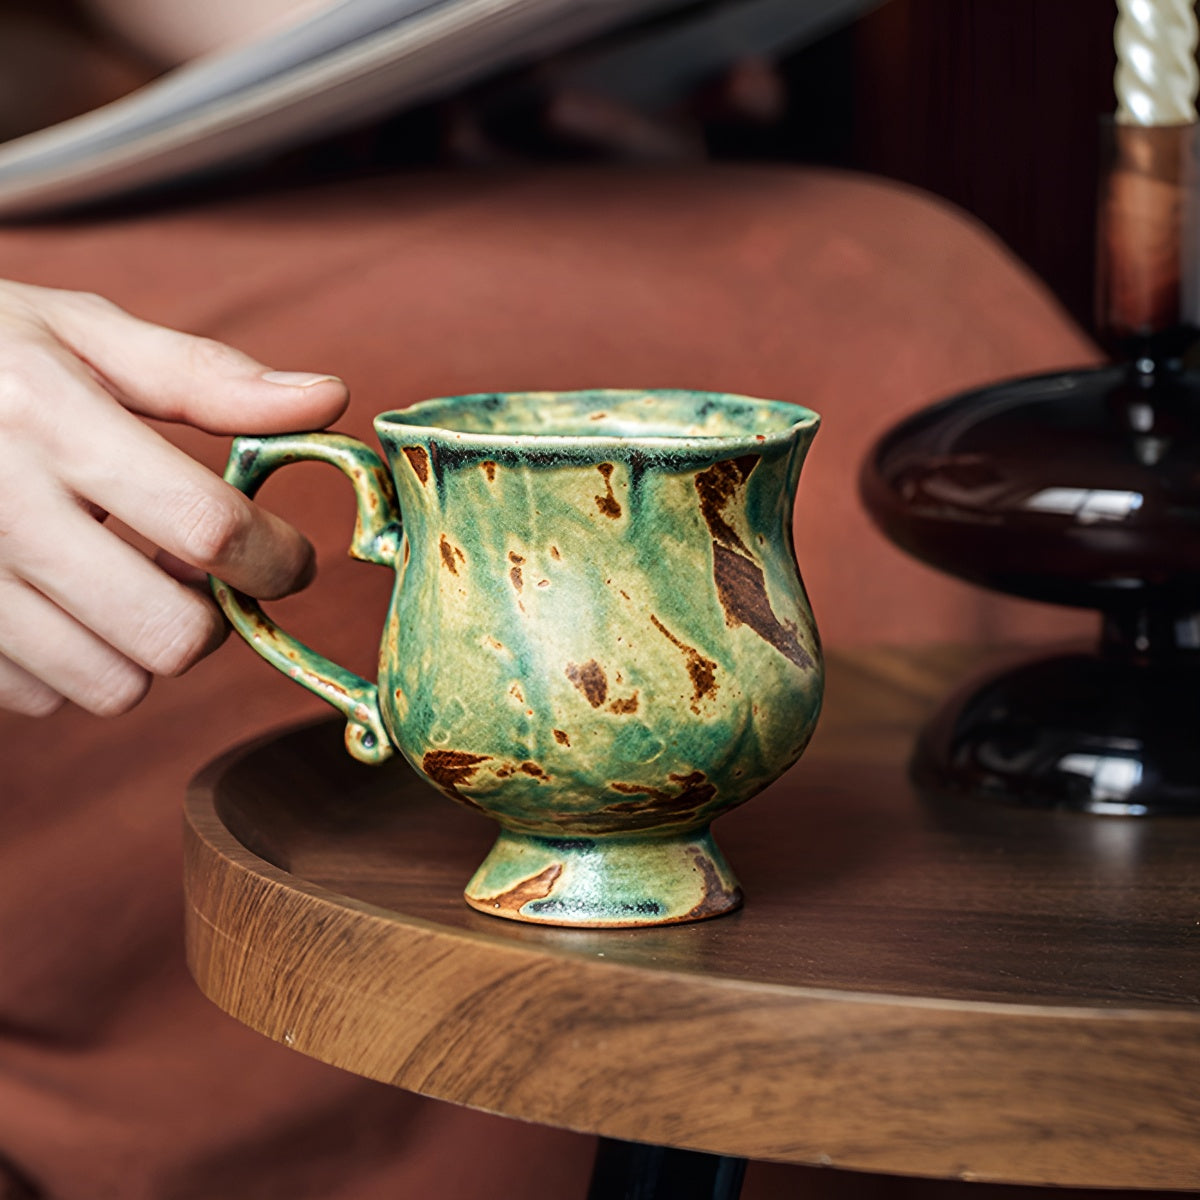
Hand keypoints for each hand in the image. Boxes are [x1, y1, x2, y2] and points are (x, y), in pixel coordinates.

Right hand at [0, 280, 348, 716]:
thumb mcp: (83, 335)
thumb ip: (207, 376)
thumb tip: (329, 400)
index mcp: (49, 418)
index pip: (207, 528)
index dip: (276, 557)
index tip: (288, 555)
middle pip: (169, 635)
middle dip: (215, 617)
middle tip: (207, 578)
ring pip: (111, 684)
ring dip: (148, 648)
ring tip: (132, 584)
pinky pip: (41, 696)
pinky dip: (75, 665)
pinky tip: (64, 602)